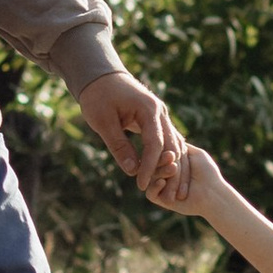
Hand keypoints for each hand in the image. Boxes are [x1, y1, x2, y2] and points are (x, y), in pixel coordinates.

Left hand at [77, 67, 185, 202]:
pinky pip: (167, 142)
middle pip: (172, 146)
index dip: (150, 166)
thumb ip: (119, 146)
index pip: (155, 143)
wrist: (101, 76)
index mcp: (149, 109)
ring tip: (171, 191)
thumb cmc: (99, 97)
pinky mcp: (157, 120)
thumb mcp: (104, 122)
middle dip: (169, 171)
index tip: (142, 185)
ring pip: (174, 145)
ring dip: (173, 167)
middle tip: (167, 196)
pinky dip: (168, 159)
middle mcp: (161, 112)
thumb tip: (132, 171)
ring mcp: (161, 115)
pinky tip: (166, 176)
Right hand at [142, 140, 223, 221]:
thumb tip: (165, 134)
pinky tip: (162, 182)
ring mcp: (161, 186)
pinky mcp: (161, 199)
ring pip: (150, 177)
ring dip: (160, 172)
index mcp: (171, 162)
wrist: (213, 193)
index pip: (158, 152)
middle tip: (171, 157)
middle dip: (161, 160)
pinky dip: (154, 187)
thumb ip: (178, 144)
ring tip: (173, 169)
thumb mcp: (193, 153)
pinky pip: (150, 193)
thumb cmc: (206, 172)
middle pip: (151, 164)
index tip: (172, 149)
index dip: (162, 149)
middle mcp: (164, 173)